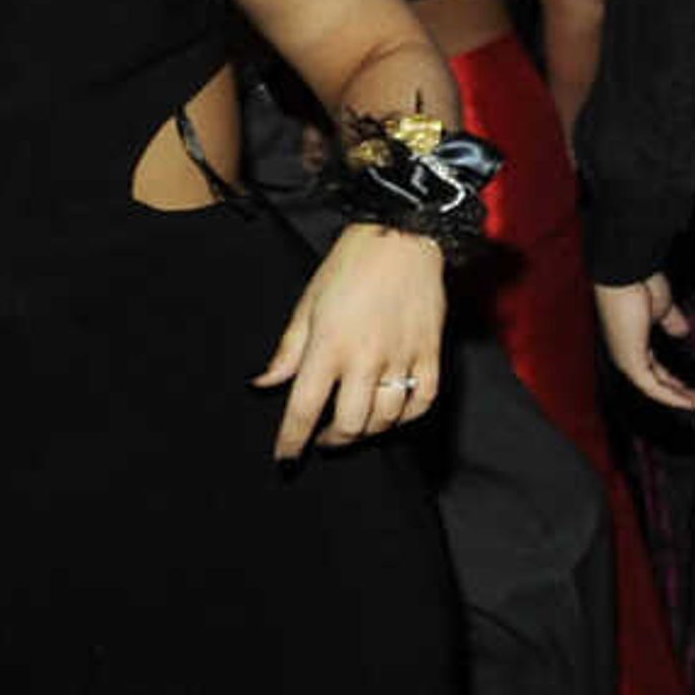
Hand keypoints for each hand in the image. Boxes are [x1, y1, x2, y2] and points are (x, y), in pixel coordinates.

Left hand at [254, 225, 447, 459]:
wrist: (403, 235)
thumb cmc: (349, 265)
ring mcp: (402, 357)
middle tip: (324, 438)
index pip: (305, 409)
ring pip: (385, 419)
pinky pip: (422, 402)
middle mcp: (366, 357)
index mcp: (329, 345)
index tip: (285, 459)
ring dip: (367, 432)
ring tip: (356, 427)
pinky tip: (393, 414)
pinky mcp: (430, 353)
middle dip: (333, 441)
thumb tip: (263, 385)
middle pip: (350, 424)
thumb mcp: (307, 303)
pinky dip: (406, 417)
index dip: (292, 441)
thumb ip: (288, 351)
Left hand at [597, 273, 694, 414]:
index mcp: (632, 340)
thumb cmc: (639, 284)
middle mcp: (626, 352)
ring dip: (676, 397)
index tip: (693, 384)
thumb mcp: (662, 306)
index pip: (654, 367)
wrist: (627, 276)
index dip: (674, 379)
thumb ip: (672, 321)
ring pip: (653, 387)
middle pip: (654, 381)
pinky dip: (671, 395)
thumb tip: (681, 331)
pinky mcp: (631, 362)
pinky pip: (652, 386)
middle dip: (678, 392)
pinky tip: (687, 400)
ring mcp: (626, 358)